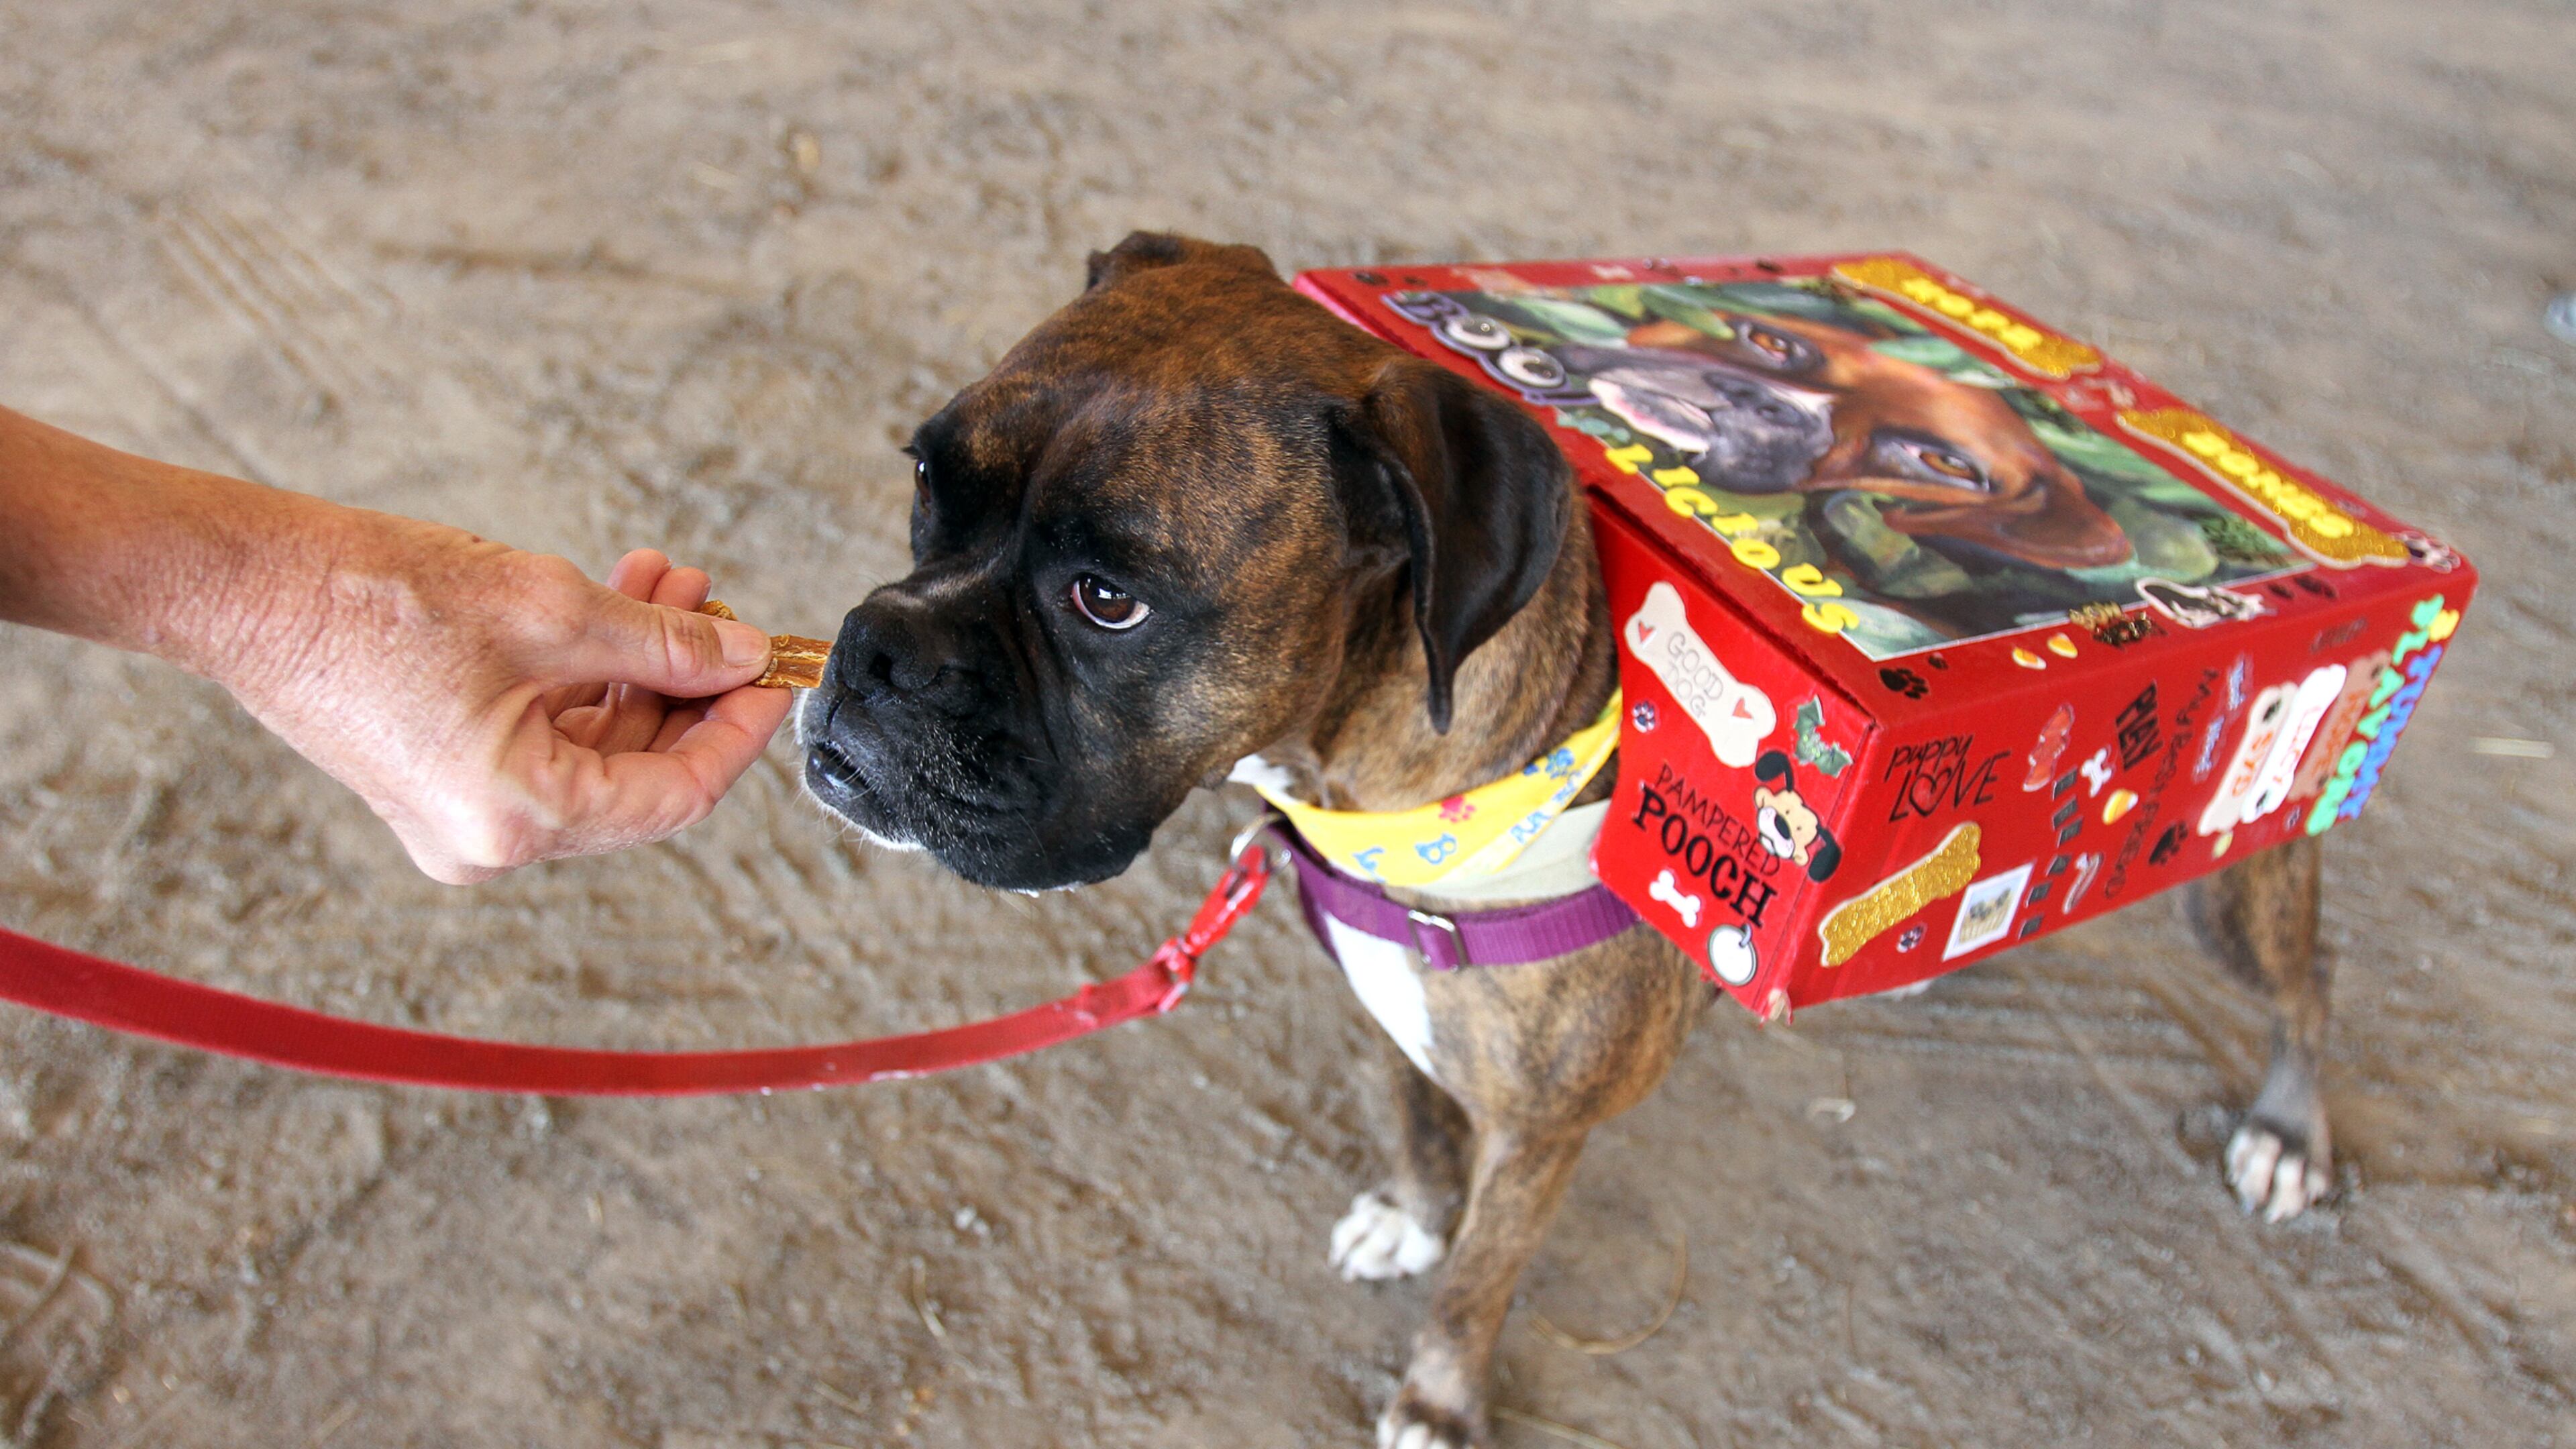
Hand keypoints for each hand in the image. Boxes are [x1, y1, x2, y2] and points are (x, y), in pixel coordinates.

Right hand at [215, 511, 794, 882]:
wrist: (246, 583)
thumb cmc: (370, 598)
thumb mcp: (549, 609)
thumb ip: (664, 643)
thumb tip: (740, 655)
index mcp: (519, 818)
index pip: (676, 794)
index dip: (738, 730)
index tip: (776, 673)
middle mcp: (489, 838)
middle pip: (638, 772)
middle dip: (689, 683)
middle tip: (724, 611)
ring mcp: (462, 813)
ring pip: (593, 745)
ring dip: (642, 665)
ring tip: (672, 585)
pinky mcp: (442, 776)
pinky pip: (544, 735)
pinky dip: (587, 674)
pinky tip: (619, 603)